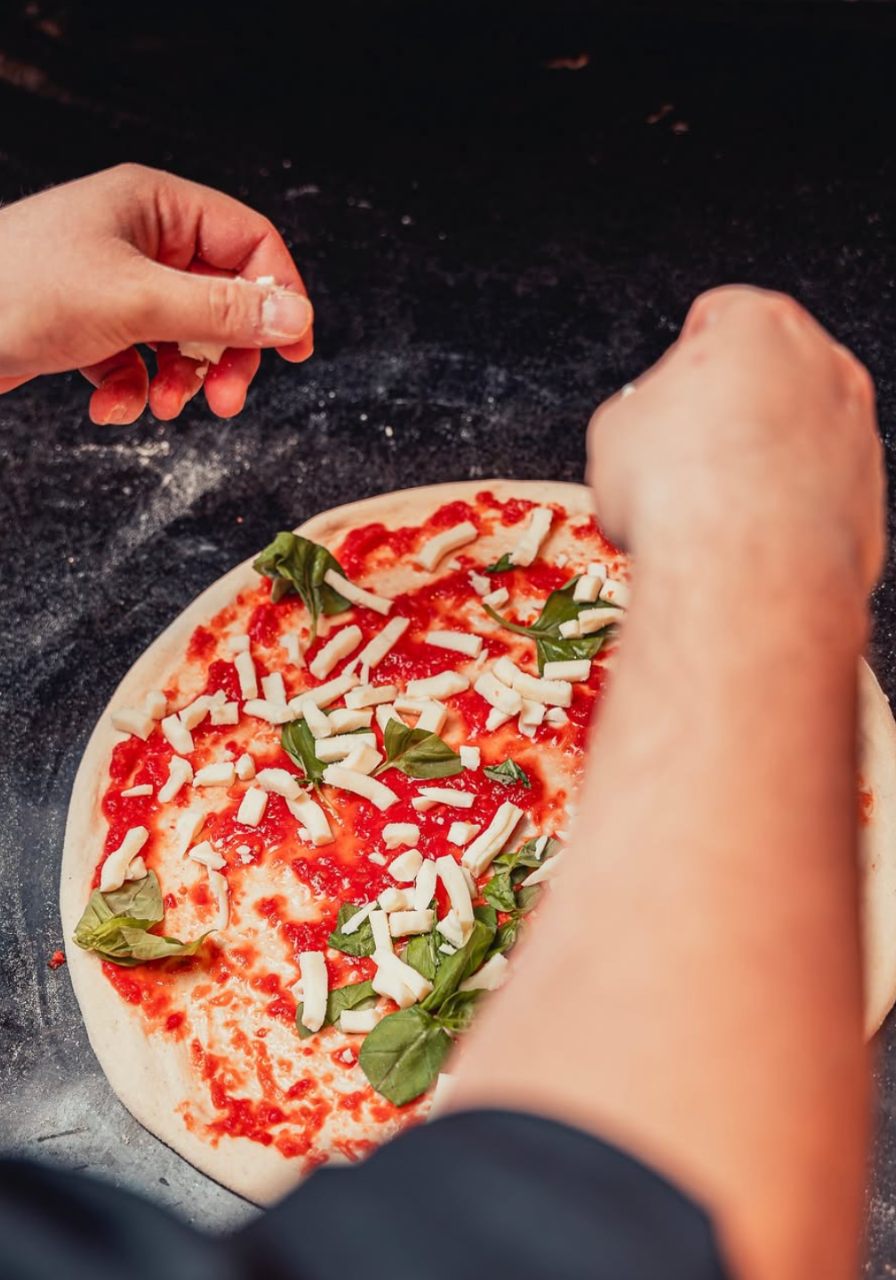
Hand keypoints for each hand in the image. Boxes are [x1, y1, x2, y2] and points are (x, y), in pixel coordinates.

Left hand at [0, 164, 313, 422]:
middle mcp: (140, 238)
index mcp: (156, 206)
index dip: (279, 294)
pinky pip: (141, 358)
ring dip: (182, 380)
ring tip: (162, 407)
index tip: (295, 351)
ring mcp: (113, 281)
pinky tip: (109, 408)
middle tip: (226, 400)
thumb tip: (296, 316)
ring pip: (184, 334)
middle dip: (225, 354)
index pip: (250, 241)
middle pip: (222, 296)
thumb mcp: (136, 302)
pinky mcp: (90, 322)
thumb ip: (222, 310)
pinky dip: (135, 389)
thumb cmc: (19, 291)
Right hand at [588, 285, 884, 593]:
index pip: (719, 316)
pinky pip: (819, 491)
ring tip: (714, 504)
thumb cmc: (682, 494)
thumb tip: (646, 432)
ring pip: (801, 433)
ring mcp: (855, 432)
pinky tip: (748, 535)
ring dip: (763, 459)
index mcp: (759, 327)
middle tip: (686, 452)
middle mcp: (823, 368)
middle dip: (731, 408)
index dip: (684, 359)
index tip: (669, 394)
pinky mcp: (868, 496)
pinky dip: (789, 508)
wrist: (740, 573)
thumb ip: (642, 411)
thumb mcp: (614, 431)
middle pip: (770, 373)